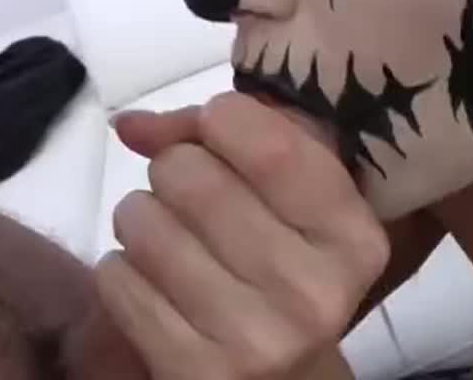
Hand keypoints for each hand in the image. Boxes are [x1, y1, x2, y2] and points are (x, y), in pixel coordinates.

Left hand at [96, 94, 387, 379]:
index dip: (225, 119)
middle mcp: (313, 293)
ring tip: (167, 229)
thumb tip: (130, 124)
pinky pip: (119, 279)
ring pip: (146, 223)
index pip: (272, 145)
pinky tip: (156, 277)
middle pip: (192, 176)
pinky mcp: (195, 372)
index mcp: (353, 238)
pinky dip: (124, 266)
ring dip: (141, 214)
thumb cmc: (290, 261)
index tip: (219, 128)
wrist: (288, 377)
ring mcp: (254, 340)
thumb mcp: (295, 194)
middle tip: (189, 187)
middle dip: (176, 167)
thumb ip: (225, 139)